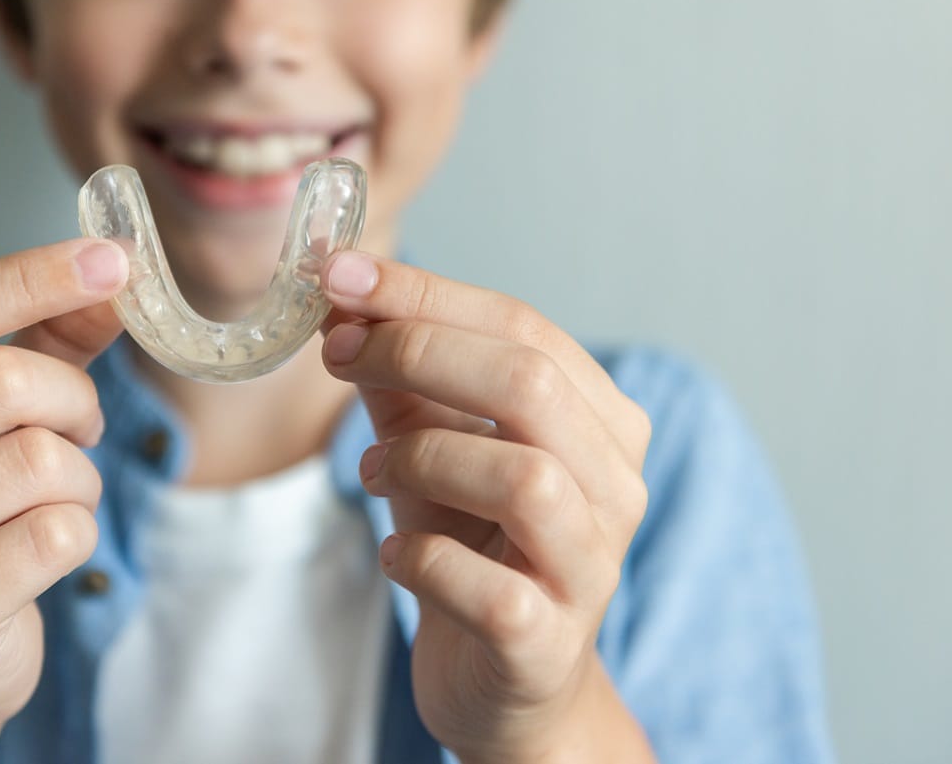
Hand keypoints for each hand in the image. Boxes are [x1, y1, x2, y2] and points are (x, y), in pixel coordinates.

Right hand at [0, 239, 126, 754]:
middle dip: (71, 399)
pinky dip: (78, 532)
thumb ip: (43, 339)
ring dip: (78, 475)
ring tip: (48, 499)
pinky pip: (58, 533)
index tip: (111, 259)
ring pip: (41, 459)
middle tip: (76, 428)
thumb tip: (111, 278)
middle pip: (0, 381)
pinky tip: (39, 552)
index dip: (32, 278)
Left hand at [320, 252, 653, 762]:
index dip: (425, 293)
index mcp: (600, 421)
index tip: (337, 272)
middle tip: (335, 355)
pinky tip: (395, 555)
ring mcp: (591, 568)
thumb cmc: (474, 543)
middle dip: (416, 352)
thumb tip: (342, 294)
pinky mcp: (548, 642)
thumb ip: (398, 375)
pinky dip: (419, 559)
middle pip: (531, 383)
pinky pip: (486, 587)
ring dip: (421, 458)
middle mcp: (616, 487)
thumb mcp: (433, 443)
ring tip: (373, 472)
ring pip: (522, 478)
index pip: (523, 326)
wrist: (506, 680)